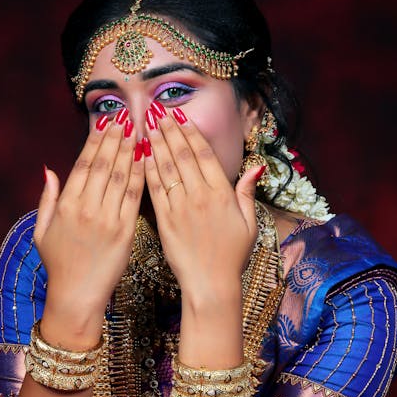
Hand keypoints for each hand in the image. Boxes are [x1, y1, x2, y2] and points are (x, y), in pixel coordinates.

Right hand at [33, 112, 143, 347]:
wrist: (77, 296)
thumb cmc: (59, 264)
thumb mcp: (41, 231)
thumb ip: (46, 199)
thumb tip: (49, 170)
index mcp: (66, 205)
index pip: (84, 164)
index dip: (96, 141)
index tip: (106, 123)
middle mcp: (86, 208)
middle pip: (104, 165)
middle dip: (116, 138)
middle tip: (127, 118)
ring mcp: (107, 220)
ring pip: (121, 177)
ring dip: (131, 151)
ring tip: (139, 131)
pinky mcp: (125, 232)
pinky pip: (134, 198)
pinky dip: (141, 176)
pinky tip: (147, 160)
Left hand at [143, 105, 261, 301]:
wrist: (211, 283)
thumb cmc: (232, 256)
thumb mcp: (249, 223)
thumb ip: (247, 192)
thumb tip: (256, 166)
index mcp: (222, 194)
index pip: (204, 155)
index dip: (191, 133)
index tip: (181, 118)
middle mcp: (200, 196)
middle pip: (183, 155)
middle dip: (170, 131)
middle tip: (158, 112)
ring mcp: (181, 208)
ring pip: (166, 168)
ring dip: (156, 144)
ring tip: (147, 125)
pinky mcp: (165, 221)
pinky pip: (154, 190)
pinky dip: (147, 170)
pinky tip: (140, 156)